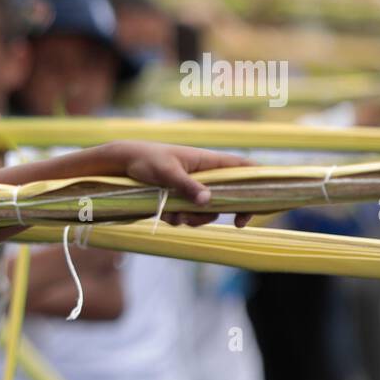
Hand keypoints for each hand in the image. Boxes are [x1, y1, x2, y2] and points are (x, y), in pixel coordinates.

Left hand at [104, 141, 252, 226]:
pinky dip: (178, 219)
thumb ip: (187, 186)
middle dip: (213, 213)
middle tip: (202, 219)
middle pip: (226, 199)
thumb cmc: (146, 160)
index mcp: (208, 162)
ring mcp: (192, 188)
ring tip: (174, 215)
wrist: (122, 164)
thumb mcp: (167, 172)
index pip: (243, 167)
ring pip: (205, 211)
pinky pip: (187, 216)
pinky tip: (163, 214)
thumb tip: (208, 201)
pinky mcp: (179, 199)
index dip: (256, 182)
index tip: (255, 206)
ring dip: (192, 219)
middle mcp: (205, 176)